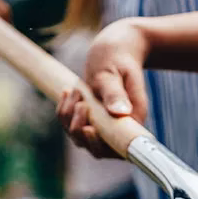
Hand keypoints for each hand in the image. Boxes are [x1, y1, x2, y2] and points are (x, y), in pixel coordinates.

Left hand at [56, 19, 150, 157]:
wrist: (118, 50)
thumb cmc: (119, 59)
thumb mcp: (116, 72)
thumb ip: (116, 93)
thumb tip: (120, 113)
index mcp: (132, 121)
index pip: (117, 148)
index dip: (100, 145)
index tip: (89, 128)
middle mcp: (118, 129)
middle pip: (95, 148)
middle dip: (80, 129)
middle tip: (80, 102)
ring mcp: (103, 126)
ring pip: (80, 137)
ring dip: (70, 118)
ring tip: (75, 91)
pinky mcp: (91, 119)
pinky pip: (72, 125)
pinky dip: (65, 112)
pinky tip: (68, 92)